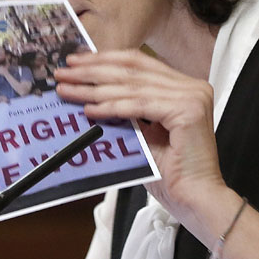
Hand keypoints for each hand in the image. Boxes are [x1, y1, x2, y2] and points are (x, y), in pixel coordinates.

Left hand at [55, 50, 226, 220]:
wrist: (195, 198)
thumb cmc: (171, 174)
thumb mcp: (144, 133)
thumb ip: (127, 110)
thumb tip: (90, 95)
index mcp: (184, 87)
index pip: (138, 63)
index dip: (104, 59)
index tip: (76, 62)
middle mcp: (192, 87)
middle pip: (132, 70)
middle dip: (92, 71)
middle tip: (64, 72)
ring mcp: (192, 96)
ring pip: (131, 87)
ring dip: (93, 88)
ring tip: (68, 90)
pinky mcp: (187, 111)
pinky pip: (138, 105)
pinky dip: (110, 107)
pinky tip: (89, 108)